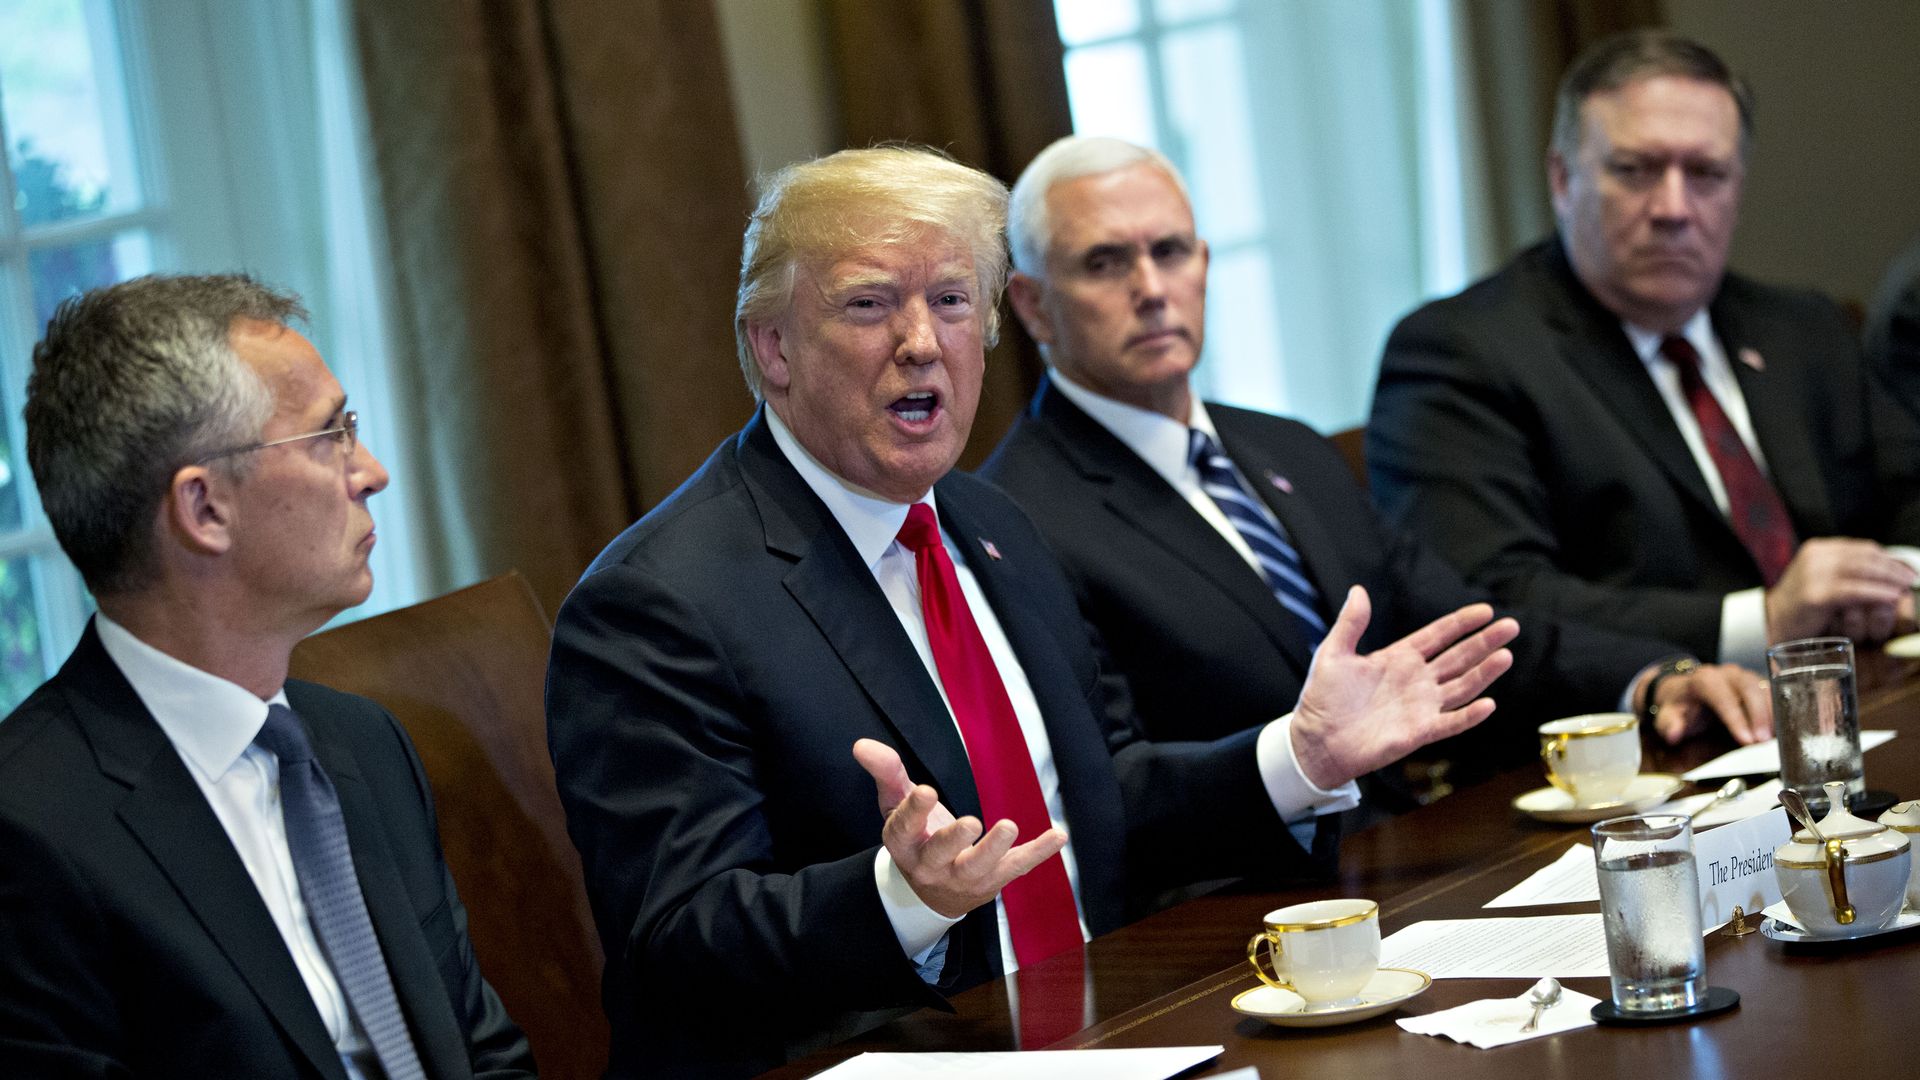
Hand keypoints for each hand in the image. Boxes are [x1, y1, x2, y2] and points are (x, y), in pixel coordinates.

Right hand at [852, 739, 1066, 918]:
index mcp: (904, 844)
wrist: (932, 894)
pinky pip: (1017, 868)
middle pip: (939, 855)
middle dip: (953, 840)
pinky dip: (1039, 853)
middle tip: (971, 822)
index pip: (904, 829)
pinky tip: (1059, 835)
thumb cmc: (916, 837)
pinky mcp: (994, 881)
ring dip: (995, 850)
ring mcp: (964, 877)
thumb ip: (886, 772)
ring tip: (1008, 825)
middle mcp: (931, 866)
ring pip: (978, 868)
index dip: (914, 811)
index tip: (926, 791)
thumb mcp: (897, 804)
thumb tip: (861, 744)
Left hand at [1290, 586, 1516, 790]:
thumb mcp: (1334, 653)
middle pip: (1459, 658)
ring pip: (1462, 686)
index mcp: (1398, 658)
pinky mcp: (1419, 732)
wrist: (1317, 740)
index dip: (1461, 623)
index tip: (1486, 610)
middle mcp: (1416, 680)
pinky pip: (1451, 722)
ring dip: (1484, 673)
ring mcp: (1421, 706)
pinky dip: (1469, 715)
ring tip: (1506, 655)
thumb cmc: (1323, 698)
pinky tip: (1488, 703)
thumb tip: (1358, 590)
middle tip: (1510, 626)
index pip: (1438, 636)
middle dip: (1484, 642)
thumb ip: (1351, 623)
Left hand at [1641, 663, 1772, 744]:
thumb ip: (1669, 724)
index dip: (1735, 718)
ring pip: (1764, 689)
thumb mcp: (1668, 714)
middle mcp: (1727, 674)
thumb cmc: (1680, 705)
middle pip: (1748, 688)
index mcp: (1704, 679)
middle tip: (1763, 741)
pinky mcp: (1758, 684)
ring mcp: (1745, 676)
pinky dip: (1778, 711)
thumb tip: (1673, 733)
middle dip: (1758, 716)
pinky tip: (1781, 730)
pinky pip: (1773, 693)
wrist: (1686, 692)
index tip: (1746, 740)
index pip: (1722, 696)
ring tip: (1774, 738)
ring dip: (1772, 714)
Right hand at [1766, 538, 1913, 643]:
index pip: (1863, 548)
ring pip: (1863, 570)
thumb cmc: (1800, 607)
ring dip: (1890, 579)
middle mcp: (1816, 557)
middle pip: (1866, 557)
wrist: (1768, 623)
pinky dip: (1876, 593)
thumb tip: (1886, 575)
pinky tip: (1891, 598)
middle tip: (1913, 579)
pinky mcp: (1815, 594)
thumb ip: (1846, 574)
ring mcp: (1813, 574)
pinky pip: (1853, 591)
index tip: (1909, 570)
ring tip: (1907, 587)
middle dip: (1894, 568)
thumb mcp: (1821, 581)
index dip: (1890, 558)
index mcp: (1818, 550)